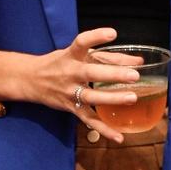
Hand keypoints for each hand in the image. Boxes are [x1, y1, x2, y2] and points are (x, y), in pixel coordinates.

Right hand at [28, 27, 141, 142]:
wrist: (31, 79)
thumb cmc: (61, 63)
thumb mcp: (81, 55)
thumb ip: (110, 57)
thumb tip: (139, 61)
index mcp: (71, 55)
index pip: (81, 42)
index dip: (96, 37)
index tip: (112, 33)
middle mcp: (70, 73)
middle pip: (90, 73)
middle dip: (113, 74)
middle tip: (134, 75)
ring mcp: (69, 92)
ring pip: (90, 97)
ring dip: (112, 98)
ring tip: (132, 98)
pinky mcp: (70, 108)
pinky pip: (88, 119)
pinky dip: (103, 129)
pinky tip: (119, 136)